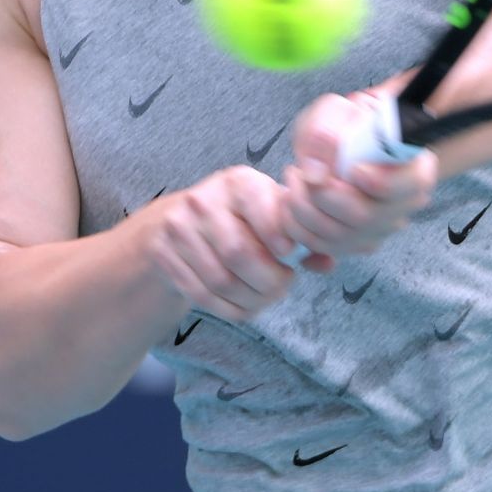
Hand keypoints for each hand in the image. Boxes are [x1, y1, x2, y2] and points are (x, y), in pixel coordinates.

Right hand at [148, 166, 300, 320]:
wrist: (180, 219)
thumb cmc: (241, 216)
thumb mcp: (270, 210)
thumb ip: (300, 233)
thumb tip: (326, 262)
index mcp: (238, 182)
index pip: (260, 210)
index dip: (279, 238)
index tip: (290, 257)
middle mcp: (204, 200)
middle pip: (238, 253)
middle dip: (268, 280)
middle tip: (282, 286)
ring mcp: (179, 228)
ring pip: (220, 280)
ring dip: (250, 299)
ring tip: (265, 297)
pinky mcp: (165, 254)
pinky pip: (201, 295)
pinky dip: (229, 308)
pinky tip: (243, 304)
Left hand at [283, 92, 438, 261]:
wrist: (342, 141)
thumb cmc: (345, 124)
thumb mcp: (336, 112)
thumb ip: (326, 133)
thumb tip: (316, 175)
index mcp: (415, 169)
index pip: (410, 185)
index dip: (380, 182)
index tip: (352, 168)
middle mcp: (402, 206)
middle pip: (367, 218)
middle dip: (322, 197)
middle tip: (298, 170)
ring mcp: (378, 229)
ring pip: (339, 237)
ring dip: (303, 210)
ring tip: (293, 179)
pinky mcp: (353, 243)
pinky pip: (322, 248)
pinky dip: (298, 227)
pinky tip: (291, 200)